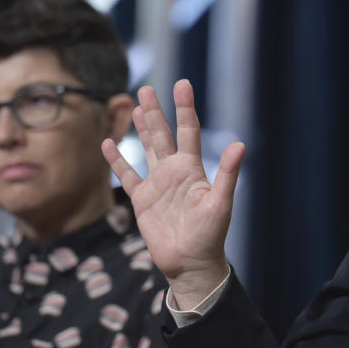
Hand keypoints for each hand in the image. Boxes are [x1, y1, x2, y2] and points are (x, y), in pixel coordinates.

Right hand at [101, 80, 243, 306]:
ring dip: (140, 128)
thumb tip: (241, 146)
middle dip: (155, 111)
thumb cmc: (210, 234)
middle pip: (163, 134)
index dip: (185, 108)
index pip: (188, 130)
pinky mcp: (142, 201)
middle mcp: (174, 171)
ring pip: (147, 149)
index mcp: (193, 169)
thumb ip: (229, 174)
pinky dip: (117, 161)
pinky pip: (127, 176)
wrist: (191, 263)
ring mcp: (157, 184)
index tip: (182, 84)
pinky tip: (107, 143)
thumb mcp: (221, 203)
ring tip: (132, 105)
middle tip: (147, 87)